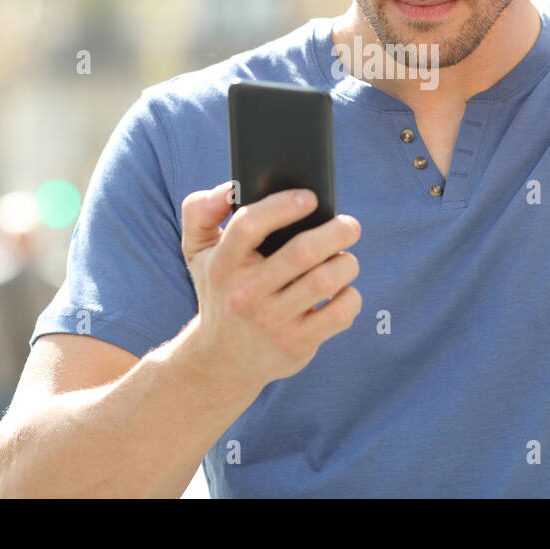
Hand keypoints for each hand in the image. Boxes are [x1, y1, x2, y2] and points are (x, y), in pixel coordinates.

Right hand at [180, 182, 362, 388]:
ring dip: (347, 263)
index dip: (283, 206)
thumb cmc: (221, 290)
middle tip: (349, 225)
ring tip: (346, 259)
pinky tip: (344, 291)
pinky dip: (351, 296)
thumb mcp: (198, 252)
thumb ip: (200, 210)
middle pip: (302, 252)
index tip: (311, 197)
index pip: (249, 226)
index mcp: (223, 264)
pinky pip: (339, 313)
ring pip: (326, 280)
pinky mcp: (295, 345)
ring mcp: (271, 322)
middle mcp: (245, 294)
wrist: (222, 359)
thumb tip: (229, 188)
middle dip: (336, 232)